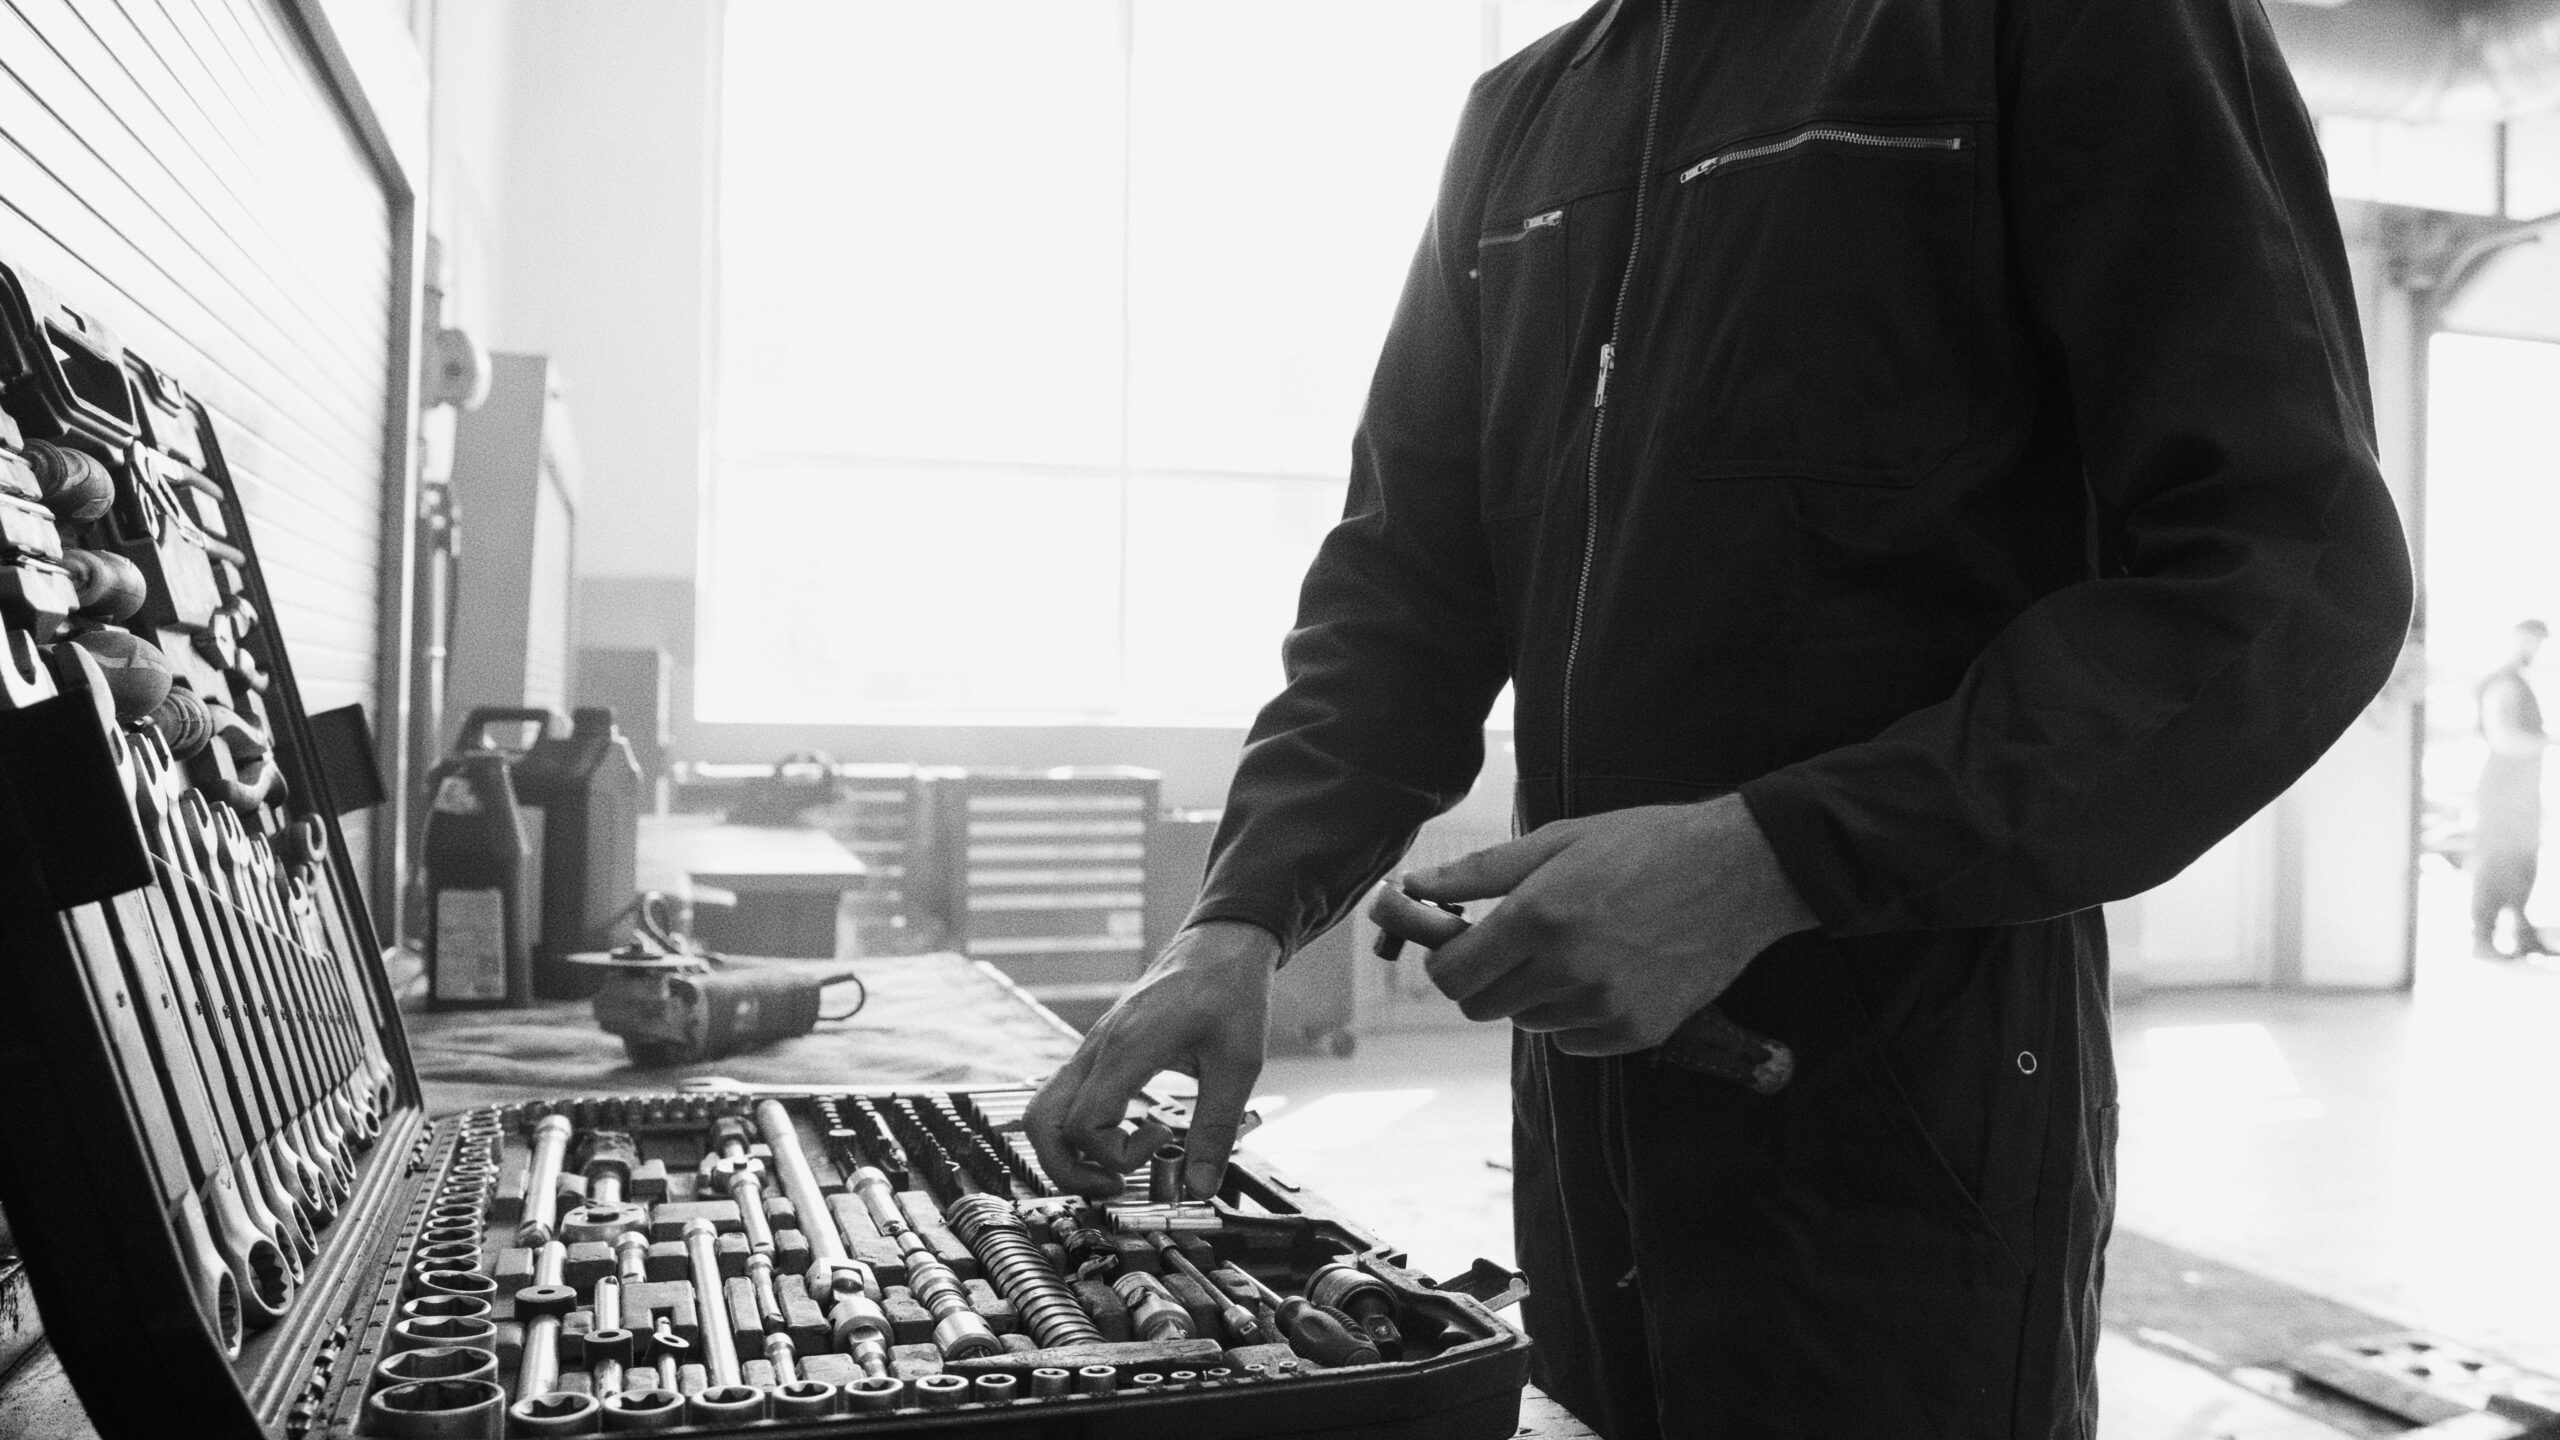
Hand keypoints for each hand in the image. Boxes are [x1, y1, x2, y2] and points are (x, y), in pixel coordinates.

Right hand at [1023, 920, 1277, 1198]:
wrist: (1221, 944)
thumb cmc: (1229, 991)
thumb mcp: (1238, 1064)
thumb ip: (1215, 1128)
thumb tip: (1200, 1186)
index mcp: (1125, 1048)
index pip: (1083, 1124)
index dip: (1117, 1153)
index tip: (1161, 1141)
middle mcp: (1097, 1049)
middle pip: (1039, 1123)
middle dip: (1067, 1169)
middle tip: (1113, 1185)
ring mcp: (1092, 1049)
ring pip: (1042, 1110)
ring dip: (1066, 1151)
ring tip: (1111, 1169)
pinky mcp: (1099, 1050)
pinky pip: (1066, 1096)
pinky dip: (1080, 1128)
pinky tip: (1123, 1133)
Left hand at [1406, 796, 1816, 1055]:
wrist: (1741, 872)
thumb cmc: (1645, 844)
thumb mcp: (1558, 840)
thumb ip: (1477, 873)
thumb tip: (1412, 887)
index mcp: (1539, 916)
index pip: (1451, 973)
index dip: (1443, 959)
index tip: (1457, 940)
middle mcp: (1568, 969)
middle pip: (1481, 1006)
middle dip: (1483, 976)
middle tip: (1511, 941)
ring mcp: (1605, 1007)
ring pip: (1526, 1021)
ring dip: (1531, 992)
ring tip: (1573, 945)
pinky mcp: (1637, 1032)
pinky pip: (1571, 1039)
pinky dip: (1572, 1015)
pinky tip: (1605, 971)